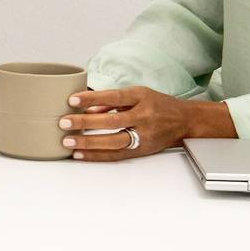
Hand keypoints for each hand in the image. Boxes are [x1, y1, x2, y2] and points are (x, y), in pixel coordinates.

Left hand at [60, 87, 223, 161]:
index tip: (72, 99)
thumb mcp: (138, 94)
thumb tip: (88, 107)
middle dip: (86, 123)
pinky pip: (117, 155)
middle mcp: (145, 117)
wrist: (185, 121)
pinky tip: (80, 154)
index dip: (93, 98)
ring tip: (68, 141)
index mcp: (142, 98)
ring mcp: (144, 136)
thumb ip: (113, 101)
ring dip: (89, 143)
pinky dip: (97, 156)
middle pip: (113, 122)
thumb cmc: (158, 104)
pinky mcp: (142, 150)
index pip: (114, 97)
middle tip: (64, 122)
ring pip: (114, 142)